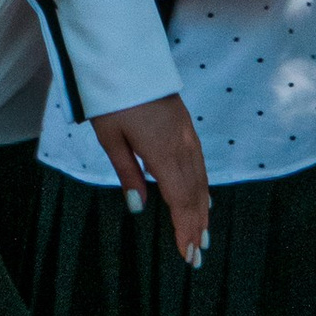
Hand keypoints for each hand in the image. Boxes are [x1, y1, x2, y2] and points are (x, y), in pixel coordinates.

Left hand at [89, 89, 209, 262]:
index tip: (187, 254)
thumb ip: (127, 173)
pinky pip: (200, 165)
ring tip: (202, 236)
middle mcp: (182, 147)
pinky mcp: (187, 128)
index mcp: (162, 153)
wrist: (128, 59)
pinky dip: (203, 188)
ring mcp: (188, 136)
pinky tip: (204, 199)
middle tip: (196, 256)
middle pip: (194, 195)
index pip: (179, 200)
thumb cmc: (112, 100)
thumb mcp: (111, 138)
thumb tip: (139, 207)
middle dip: (196, 227)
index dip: (184, 229)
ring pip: (201, 181)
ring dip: (202, 211)